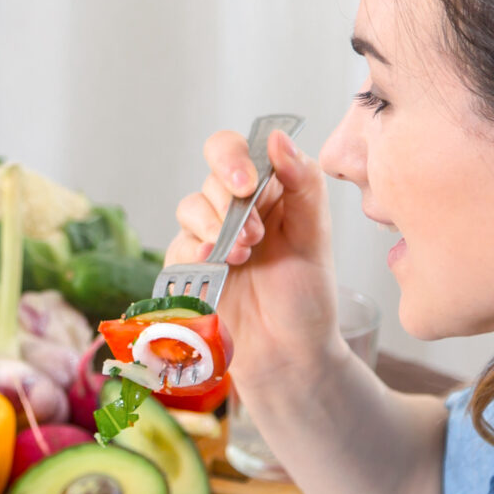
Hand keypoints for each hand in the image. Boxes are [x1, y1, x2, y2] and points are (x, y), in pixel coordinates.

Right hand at [167, 127, 341, 392]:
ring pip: (191, 205)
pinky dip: (194, 248)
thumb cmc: (306, 297)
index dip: (235, 158)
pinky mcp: (189, 266)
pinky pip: (178, 243)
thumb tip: (278, 138)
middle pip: (211, 172)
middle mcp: (236, 207)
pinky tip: (213, 261)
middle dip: (228, 199)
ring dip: (214, 225)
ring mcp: (210, 235)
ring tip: (241, 255)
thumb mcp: (315, 235)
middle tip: (252, 232)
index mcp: (270, 190)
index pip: (240, 149)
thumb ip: (302, 183)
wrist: (288, 355)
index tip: (247, 184)